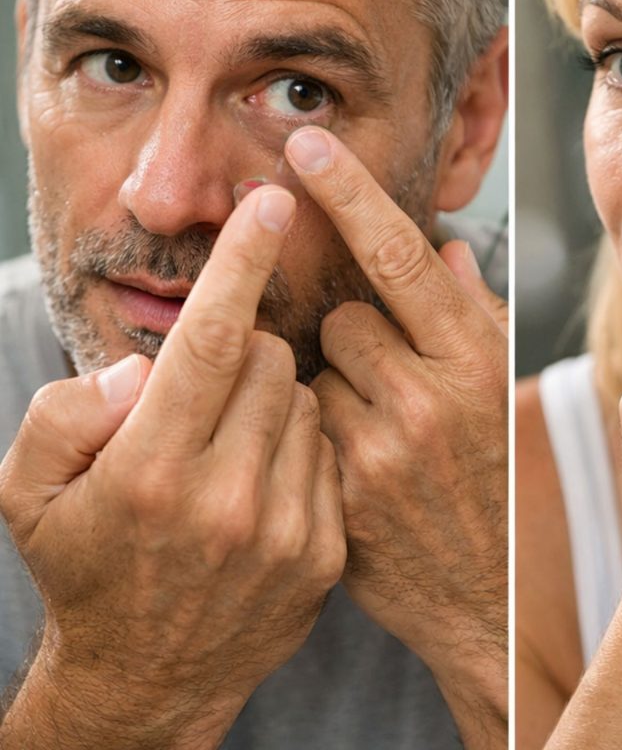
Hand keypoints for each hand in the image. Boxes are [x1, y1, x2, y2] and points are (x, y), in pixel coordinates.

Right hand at [0, 186, 344, 748]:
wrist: (148, 679)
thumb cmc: (87, 567)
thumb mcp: (29, 492)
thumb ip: (65, 413)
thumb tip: (142, 367)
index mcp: (150, 469)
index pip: (211, 339)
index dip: (243, 262)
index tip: (273, 205)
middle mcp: (226, 497)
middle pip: (267, 357)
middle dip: (240, 349)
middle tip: (208, 390)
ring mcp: (285, 527)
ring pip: (302, 397)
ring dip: (271, 397)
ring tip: (231, 443)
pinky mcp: (324, 549)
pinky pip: (328, 449)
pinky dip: (299, 443)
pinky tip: (263, 477)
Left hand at [284, 127, 506, 742]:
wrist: (492, 600)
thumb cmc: (504, 481)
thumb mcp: (509, 391)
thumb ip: (480, 316)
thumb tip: (451, 248)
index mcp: (478, 358)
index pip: (400, 255)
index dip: (349, 192)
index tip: (305, 145)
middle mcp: (432, 395)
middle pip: (348, 314)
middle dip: (356, 332)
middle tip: (389, 377)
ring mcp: (383, 448)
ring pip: (320, 368)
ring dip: (337, 384)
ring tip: (377, 426)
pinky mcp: (343, 491)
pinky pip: (307, 425)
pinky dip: (323, 430)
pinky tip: (359, 464)